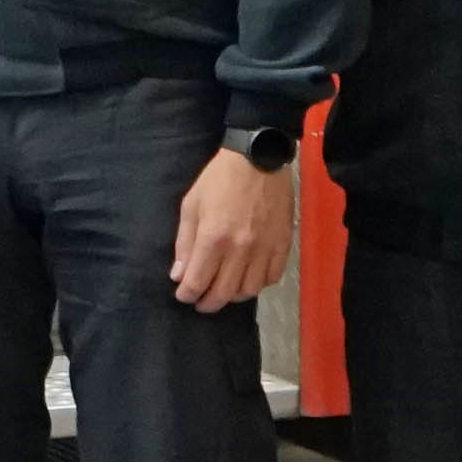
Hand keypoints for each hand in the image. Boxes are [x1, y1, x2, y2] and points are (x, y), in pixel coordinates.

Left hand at [169, 148, 294, 311]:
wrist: (259, 158)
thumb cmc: (219, 179)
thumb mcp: (191, 205)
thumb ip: (184, 242)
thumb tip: (179, 275)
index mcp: (214, 239)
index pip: (197, 282)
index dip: (187, 294)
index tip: (183, 295)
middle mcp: (240, 250)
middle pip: (223, 293)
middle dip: (207, 303)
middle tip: (200, 302)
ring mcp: (264, 249)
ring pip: (249, 290)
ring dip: (233, 295)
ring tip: (224, 289)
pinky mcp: (282, 244)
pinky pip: (271, 277)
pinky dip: (258, 284)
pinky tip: (248, 278)